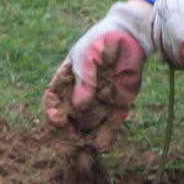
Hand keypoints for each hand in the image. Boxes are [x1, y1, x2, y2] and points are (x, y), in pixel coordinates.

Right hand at [44, 0, 152, 148]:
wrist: (131, 35)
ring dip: (88, 137)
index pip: (53, 100)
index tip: (58, 121)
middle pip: (70, 118)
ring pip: (90, 125)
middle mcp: (81, 94)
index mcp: (67, 80)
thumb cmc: (103, 41)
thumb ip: (84, 81)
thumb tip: (79, 108)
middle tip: (74, 141)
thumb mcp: (89, 56)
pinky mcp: (117, 105)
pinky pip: (110, 124)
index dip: (52, 112)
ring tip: (90, 147)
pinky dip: (107, 134)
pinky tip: (103, 143)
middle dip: (70, 132)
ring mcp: (99, 101)